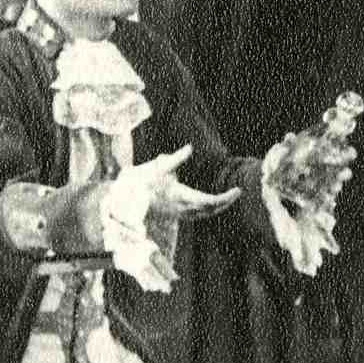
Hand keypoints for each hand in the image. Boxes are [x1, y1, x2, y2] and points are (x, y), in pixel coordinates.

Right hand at [122, 143, 244, 221]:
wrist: (126, 198)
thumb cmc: (142, 181)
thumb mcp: (159, 167)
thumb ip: (176, 158)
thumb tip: (190, 147)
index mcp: (181, 196)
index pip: (210, 201)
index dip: (225, 198)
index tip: (237, 191)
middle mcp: (182, 208)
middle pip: (210, 210)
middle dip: (225, 202)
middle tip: (237, 193)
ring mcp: (178, 212)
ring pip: (204, 214)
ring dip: (217, 207)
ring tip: (228, 198)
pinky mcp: (175, 213)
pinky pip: (196, 215)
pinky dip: (207, 209)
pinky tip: (211, 204)